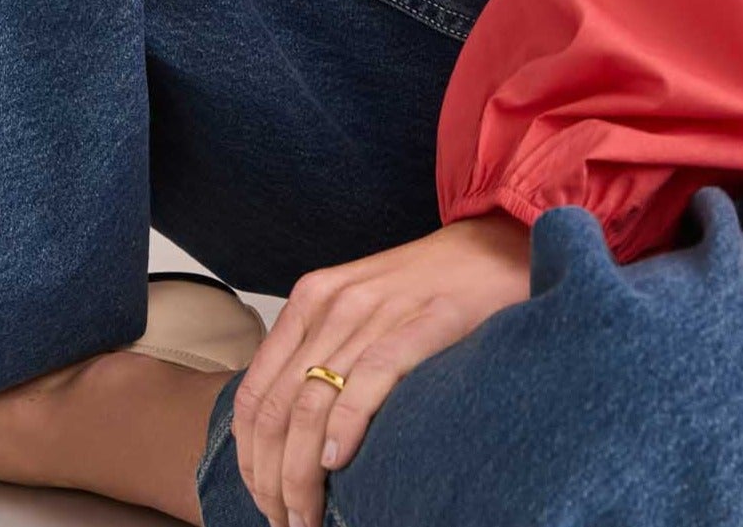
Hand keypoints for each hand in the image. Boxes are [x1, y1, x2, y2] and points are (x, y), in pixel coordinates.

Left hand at [232, 211, 532, 526]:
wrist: (493, 244)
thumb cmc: (426, 286)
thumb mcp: (358, 307)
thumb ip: (322, 350)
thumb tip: (291, 431)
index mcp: (311, 299)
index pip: (254, 392)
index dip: (249, 458)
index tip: (261, 498)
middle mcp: (334, 304)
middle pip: (278, 409)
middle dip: (271, 479)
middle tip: (286, 522)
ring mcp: (376, 312)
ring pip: (312, 406)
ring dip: (301, 475)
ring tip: (307, 517)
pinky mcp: (422, 322)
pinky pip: (370, 378)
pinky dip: (346, 426)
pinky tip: (339, 463)